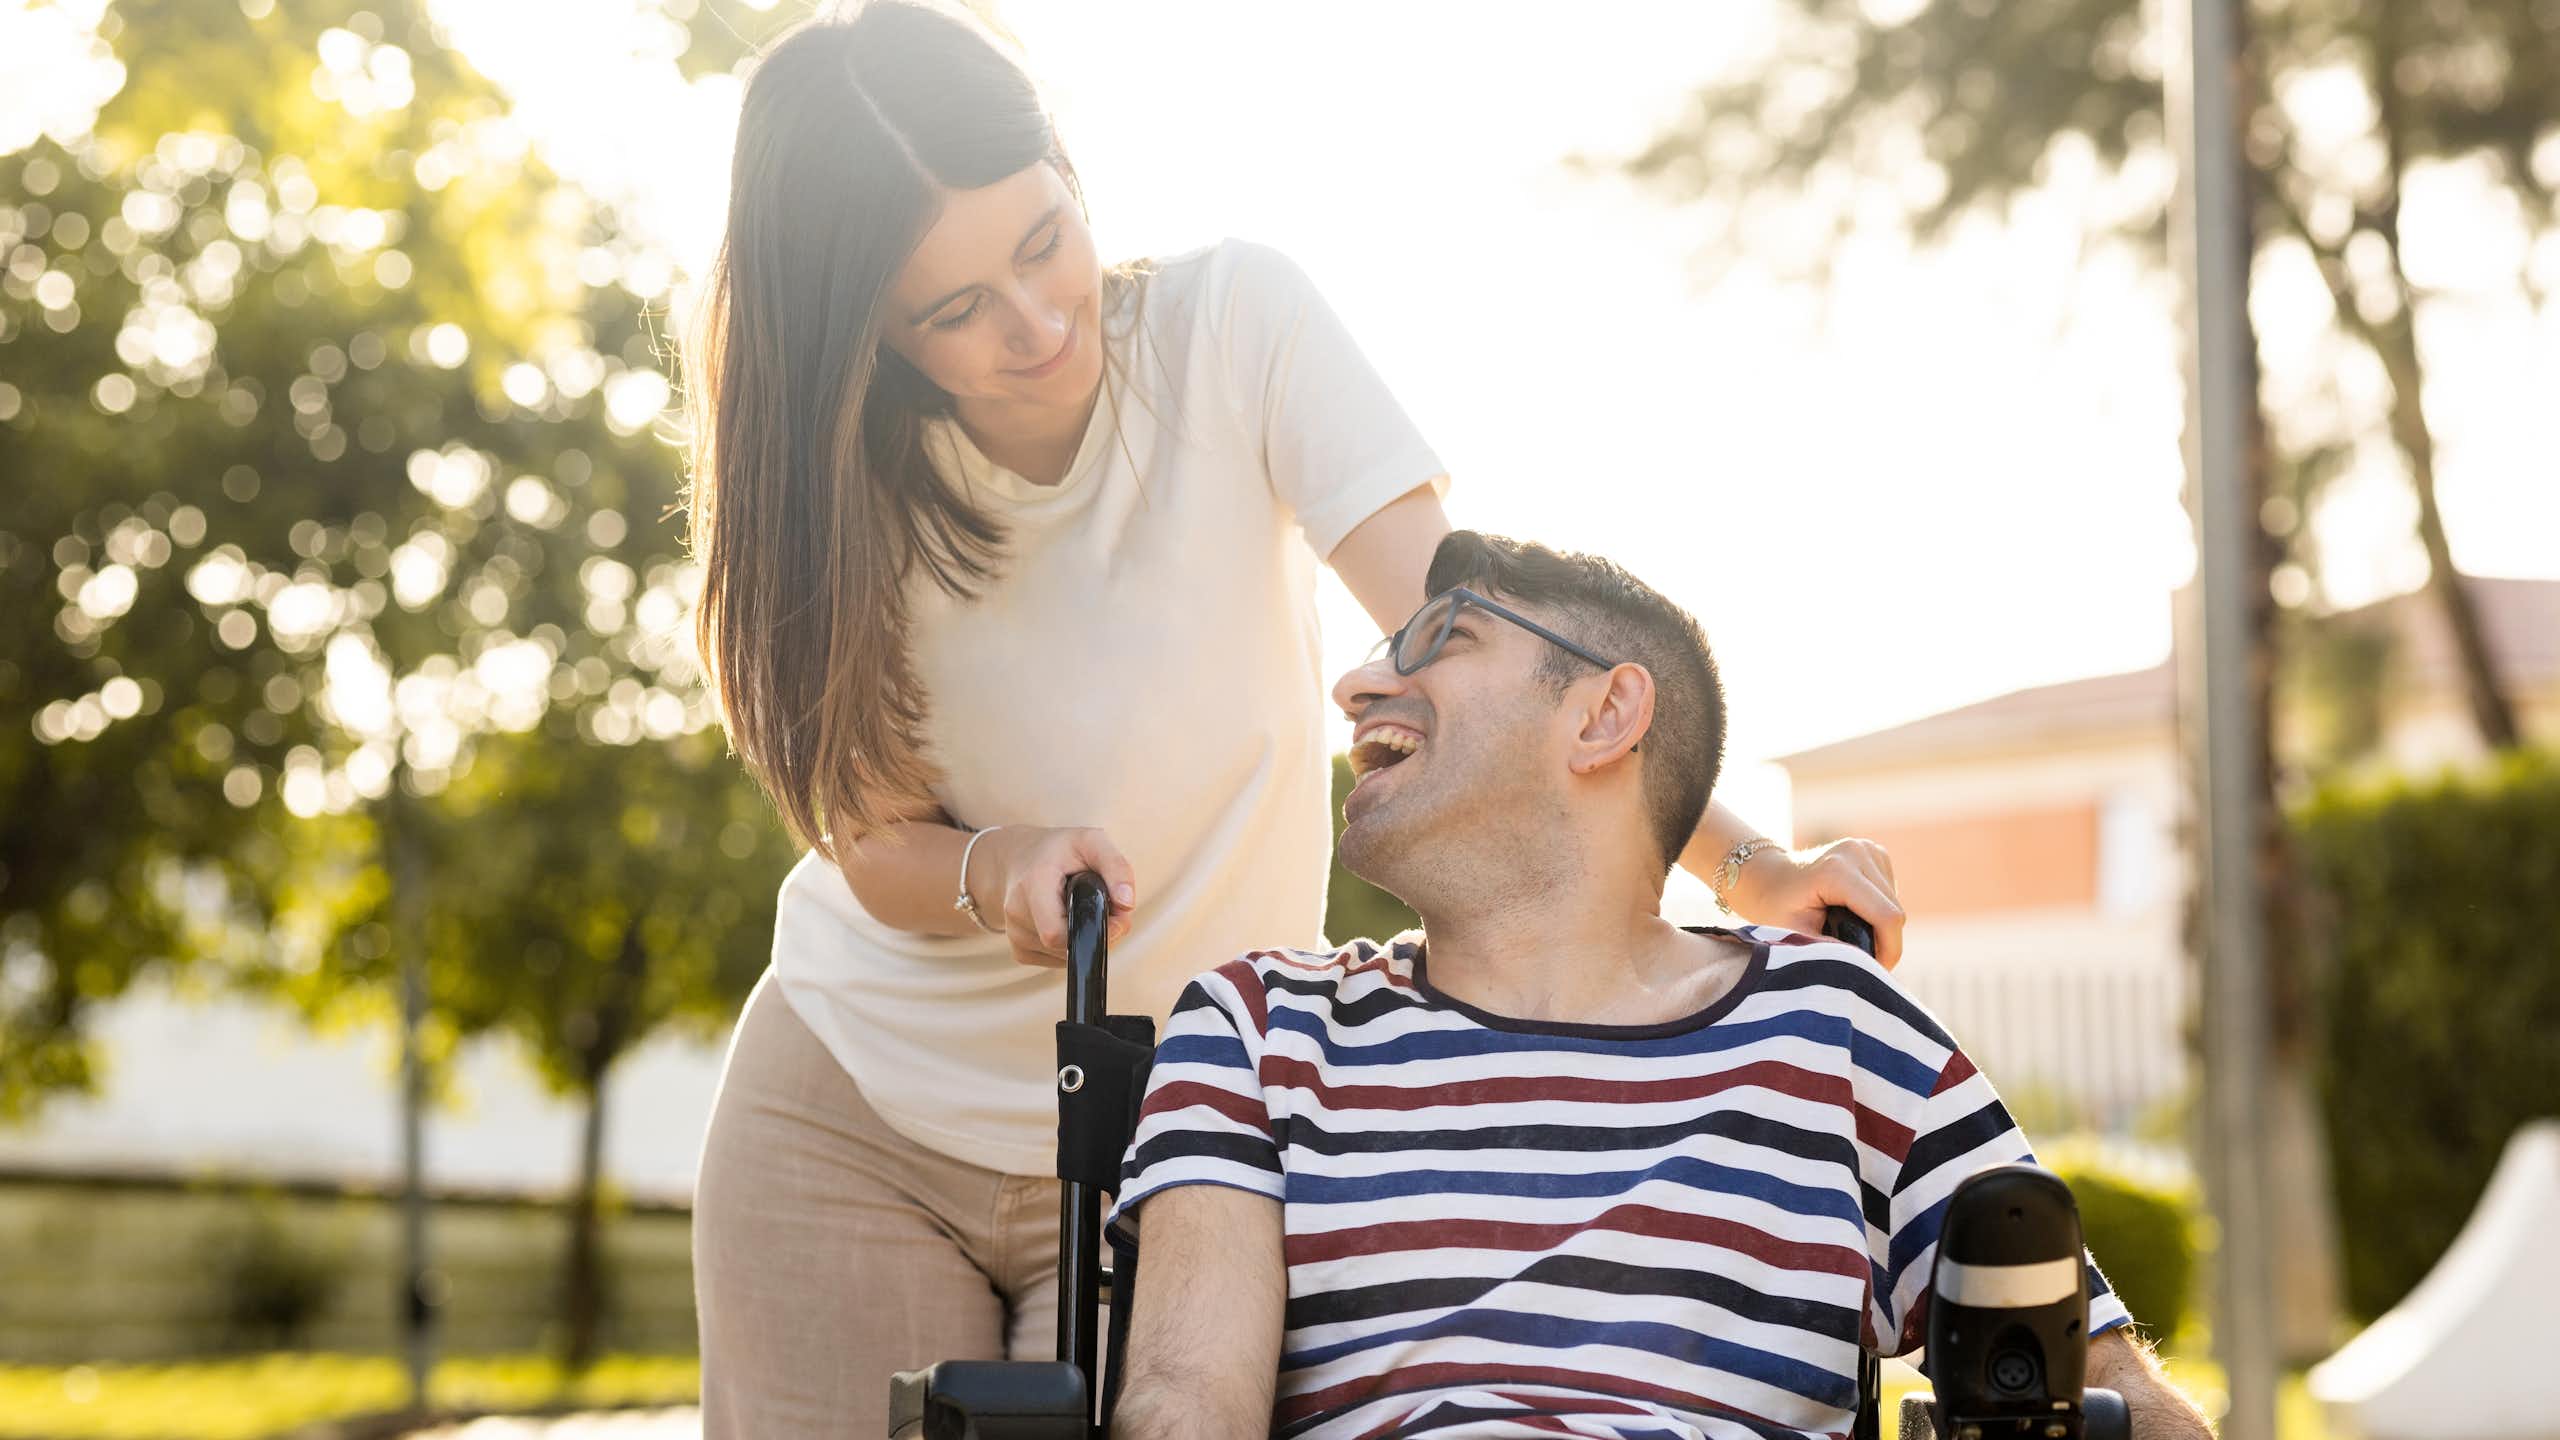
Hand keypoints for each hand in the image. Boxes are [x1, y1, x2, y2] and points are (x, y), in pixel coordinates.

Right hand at [974, 826, 1137, 967]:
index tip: (1116, 917)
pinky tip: (1066, 921)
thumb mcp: (1092, 841)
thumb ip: (1116, 868)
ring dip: (1083, 938)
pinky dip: (1070, 947)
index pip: (1056, 933)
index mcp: (1032, 884)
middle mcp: (1016, 912)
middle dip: (1094, 933)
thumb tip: (1127, 905)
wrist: (1021, 858)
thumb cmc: (1060, 850)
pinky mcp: (1019, 951)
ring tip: (1081, 909)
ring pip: (1064, 956)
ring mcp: (1015, 935)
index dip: (1092, 932)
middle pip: (1065, 946)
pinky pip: (1055, 961)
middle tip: (1103, 908)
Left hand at [1726, 837, 1905, 968]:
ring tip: (1851, 935)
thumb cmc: (1776, 908)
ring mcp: (1867, 847)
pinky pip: (1891, 891)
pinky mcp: (1874, 850)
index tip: (1875, 970)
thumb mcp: (1796, 935)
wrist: (1768, 876)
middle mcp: (1856, 851)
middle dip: (1885, 942)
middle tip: (1861, 960)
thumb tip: (1865, 966)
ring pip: (1895, 902)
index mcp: (1837, 871)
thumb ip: (1830, 950)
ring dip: (1882, 926)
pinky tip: (1854, 913)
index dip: (1889, 950)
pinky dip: (1879, 909)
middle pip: (1894, 910)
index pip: (1886, 916)